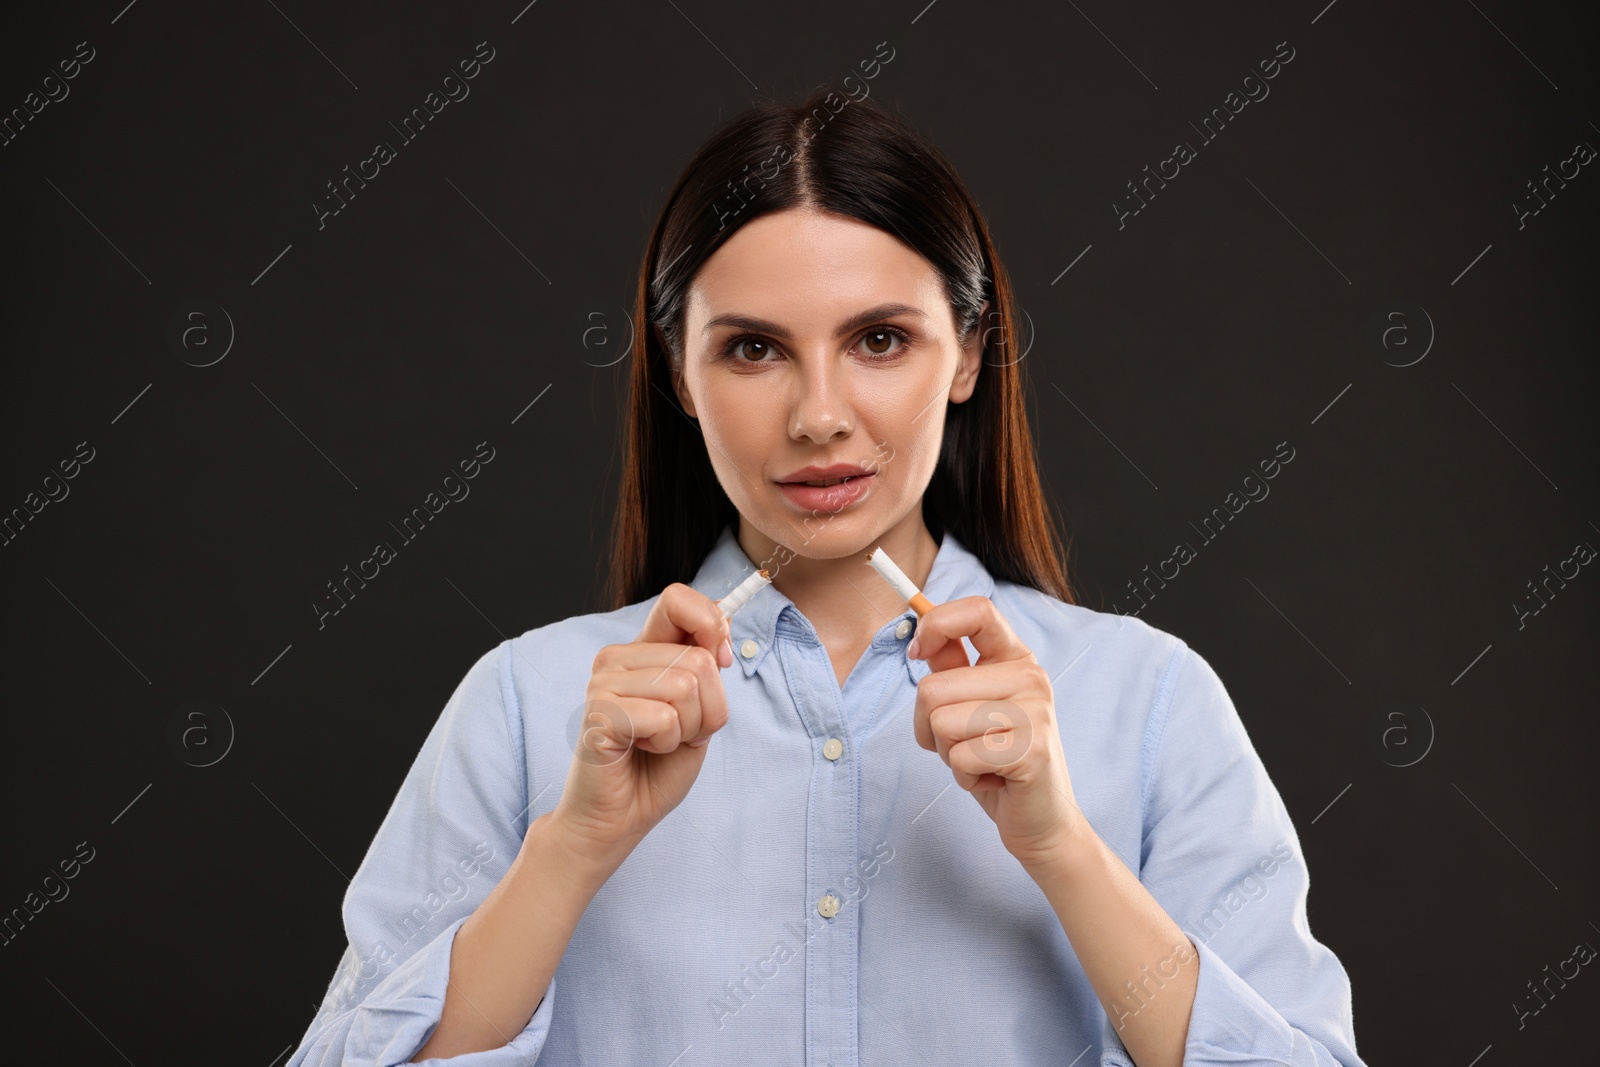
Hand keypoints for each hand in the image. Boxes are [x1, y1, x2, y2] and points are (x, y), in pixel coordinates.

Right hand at [548, 583, 734, 865]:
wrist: (617, 819)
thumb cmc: (656, 767)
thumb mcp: (697, 711)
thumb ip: (705, 668)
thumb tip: (719, 634)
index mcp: (642, 650)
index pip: (678, 599)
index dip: (711, 625)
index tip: (719, 661)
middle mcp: (617, 658)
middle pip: (698, 659)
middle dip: (706, 709)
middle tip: (676, 733)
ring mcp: (603, 683)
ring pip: (686, 687)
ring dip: (687, 729)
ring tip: (656, 743)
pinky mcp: (599, 713)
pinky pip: (664, 716)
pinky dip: (667, 743)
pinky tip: (640, 751)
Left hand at [907, 595, 1088, 870]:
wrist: (1041, 820)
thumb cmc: (997, 761)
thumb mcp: (971, 706)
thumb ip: (951, 668)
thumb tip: (920, 634)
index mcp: (1016, 658)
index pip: (977, 610)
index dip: (935, 624)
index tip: (917, 653)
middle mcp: (1031, 678)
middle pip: (934, 686)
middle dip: (928, 725)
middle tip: (962, 743)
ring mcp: (1035, 713)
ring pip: (941, 722)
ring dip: (948, 753)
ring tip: (981, 761)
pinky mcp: (1031, 751)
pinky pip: (959, 757)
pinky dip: (964, 777)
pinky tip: (993, 779)